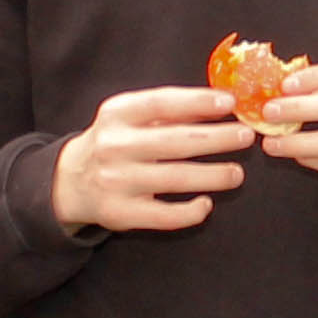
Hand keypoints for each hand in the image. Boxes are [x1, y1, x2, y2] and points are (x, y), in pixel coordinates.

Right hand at [52, 88, 251, 234]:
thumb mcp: (129, 116)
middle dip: (217, 138)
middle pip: (175, 142)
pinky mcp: (121, 213)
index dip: (198, 102)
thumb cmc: (115, 141)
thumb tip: (222, 103)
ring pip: (175, 178)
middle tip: (246, 137)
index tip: (230, 102)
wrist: (71, 180)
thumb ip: (167, 110)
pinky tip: (207, 204)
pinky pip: (164, 215)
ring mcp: (116, 181)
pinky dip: (190, 212)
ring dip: (213, 176)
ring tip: (237, 173)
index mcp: (118, 114)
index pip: (162, 103)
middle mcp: (114, 145)